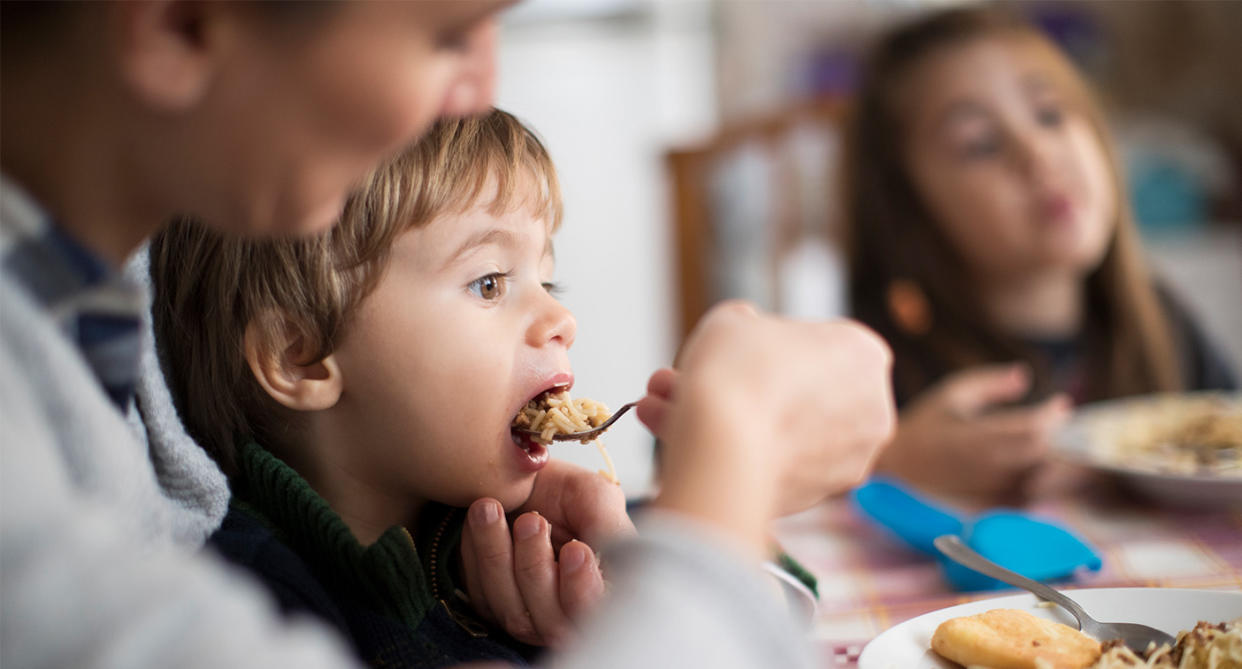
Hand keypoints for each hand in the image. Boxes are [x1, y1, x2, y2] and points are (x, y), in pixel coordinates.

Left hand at [458, 459, 633, 646]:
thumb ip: (609, 530)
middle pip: (552, 623)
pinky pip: (480, 593)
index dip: (583, 591)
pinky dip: (476, 553)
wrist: (524, 479)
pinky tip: (481, 517)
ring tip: (492, 509)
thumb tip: (607, 560)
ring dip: (498, 557)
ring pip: (512, 612)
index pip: (598, 615)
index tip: (575, 550)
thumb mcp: (597, 498)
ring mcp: (527, 615)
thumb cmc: (566, 493)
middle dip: (536, 568)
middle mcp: (567, 613)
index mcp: (603, 591)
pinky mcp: (490, 604)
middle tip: (533, 519)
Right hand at [643, 301, 895, 557]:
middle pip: (795, 390)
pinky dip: (736, 453)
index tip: (730, 350)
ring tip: (663, 409)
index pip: (811, 342)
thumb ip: (745, 324)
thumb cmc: (734, 371)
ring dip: (727, 418)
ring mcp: (851, 457)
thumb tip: (744, 333)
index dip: (762, 343)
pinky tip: (684, 439)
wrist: (725, 446)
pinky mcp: (822, 496)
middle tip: (688, 380)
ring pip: (780, 430)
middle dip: (737, 385)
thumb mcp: (731, 319)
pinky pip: (773, 465)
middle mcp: (872, 408)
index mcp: (864, 353)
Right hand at [876, 363, 1070, 496]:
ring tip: (1063, 450)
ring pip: (1041, 481)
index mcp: (973, 434)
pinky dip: (1042, 484)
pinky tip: (1043, 471)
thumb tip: (1025, 376)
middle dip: (1062, 440)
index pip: (1030, 426)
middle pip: (1041, 455)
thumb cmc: (923, 426)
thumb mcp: (951, 394)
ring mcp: (987, 491)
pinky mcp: (990, 509)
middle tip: (1069, 429)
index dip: (1053, 414)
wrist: (893, 471)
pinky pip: (1029, 498)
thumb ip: (989, 382)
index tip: (1061, 405)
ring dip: (1058, 465)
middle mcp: (983, 466)